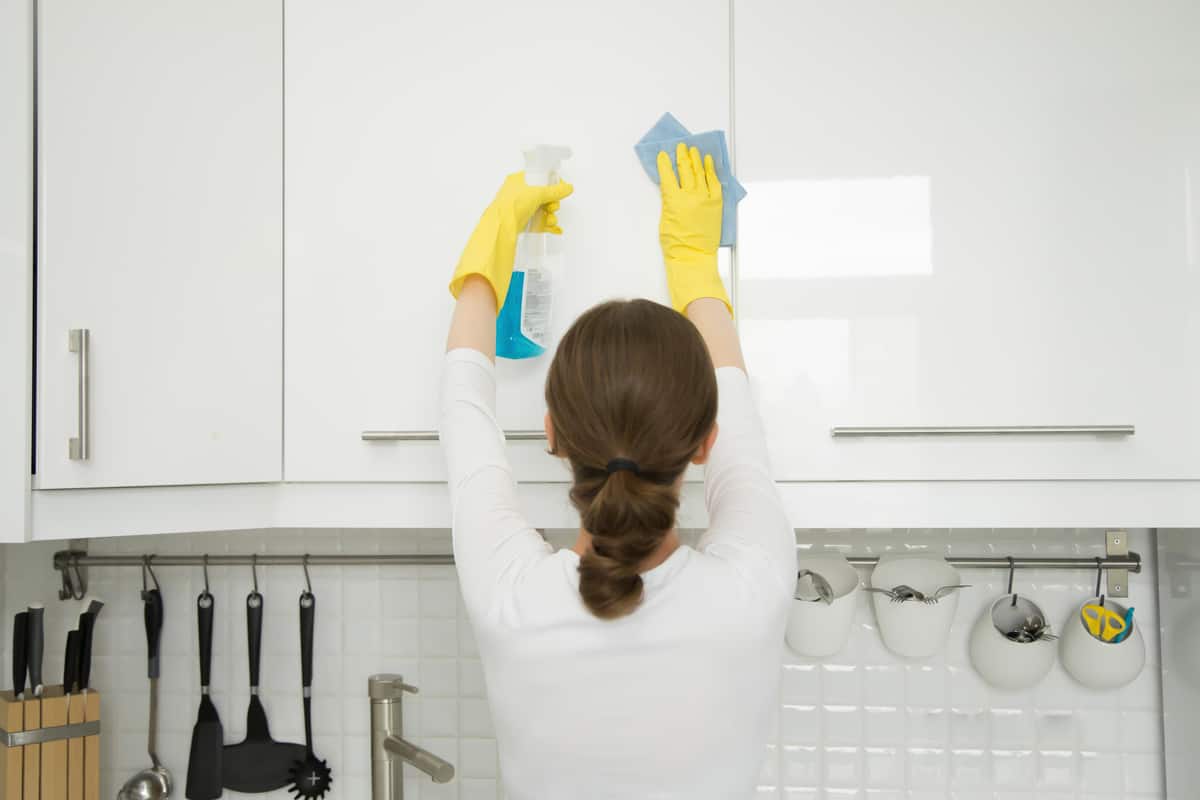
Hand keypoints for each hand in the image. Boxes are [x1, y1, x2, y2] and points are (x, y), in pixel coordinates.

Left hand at [492, 172, 572, 233]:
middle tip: (552, 207)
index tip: (561, 189)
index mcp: (519, 180)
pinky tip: (555, 229)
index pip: (540, 177)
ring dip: (550, 216)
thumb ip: (554, 191)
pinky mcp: (523, 222)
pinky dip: (547, 225)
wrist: (501, 227)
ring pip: (542, 210)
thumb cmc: (511, 205)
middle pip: (544, 196)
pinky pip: (539, 222)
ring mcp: (521, 208)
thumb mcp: (537, 193)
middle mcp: (519, 193)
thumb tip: (567, 188)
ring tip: (550, 220)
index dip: (552, 183)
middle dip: (552, 203)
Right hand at [656, 143, 728, 313]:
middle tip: (681, 148)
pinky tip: (709, 162)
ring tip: (693, 150)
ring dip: (696, 160)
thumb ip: (668, 202)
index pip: (667, 175)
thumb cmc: (676, 244)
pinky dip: (711, 171)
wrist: (693, 257)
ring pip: (700, 173)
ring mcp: (705, 198)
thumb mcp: (665, 220)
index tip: (663, 155)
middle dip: (682, 156)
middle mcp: (690, 196)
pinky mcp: (716, 203)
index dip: (664, 164)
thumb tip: (670, 189)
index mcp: (674, 200)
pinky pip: (714, 183)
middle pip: (685, 170)